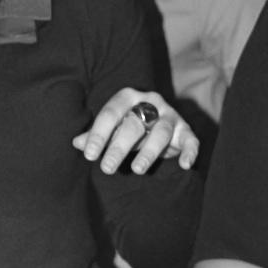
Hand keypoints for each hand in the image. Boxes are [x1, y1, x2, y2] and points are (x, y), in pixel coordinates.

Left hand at [72, 89, 198, 174]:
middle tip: (106, 168)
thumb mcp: (112, 128)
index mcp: (128, 97)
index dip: (99, 134)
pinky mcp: (186, 130)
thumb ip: (97, 135)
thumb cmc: (129, 126)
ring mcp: (170, 116)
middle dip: (119, 146)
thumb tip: (77, 143)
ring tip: (137, 170)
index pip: (111, 113)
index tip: (90, 155)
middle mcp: (151, 103)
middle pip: (134, 123)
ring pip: (161, 131)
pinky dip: (190, 151)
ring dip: (149, 151)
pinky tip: (184, 165)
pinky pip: (191, 140)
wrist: (158, 121)